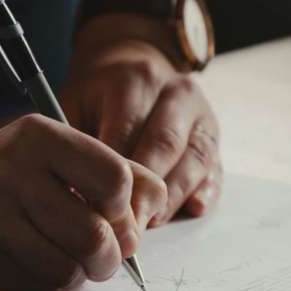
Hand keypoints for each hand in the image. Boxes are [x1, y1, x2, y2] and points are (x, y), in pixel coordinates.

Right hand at [0, 114, 167, 290]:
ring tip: (66, 260)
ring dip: (76, 275)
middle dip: (109, 258)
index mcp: (40, 136)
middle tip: (103, 257)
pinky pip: (35, 286)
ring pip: (66, 269)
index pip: (115, 178)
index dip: (126, 209)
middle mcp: (11, 170)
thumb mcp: (60, 154)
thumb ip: (117, 172)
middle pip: (94, 235)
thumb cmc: (13, 175)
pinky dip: (44, 284)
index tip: (115, 216)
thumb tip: (152, 212)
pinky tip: (31, 263)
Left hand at [60, 39, 222, 224]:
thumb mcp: (75, 103)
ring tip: (150, 224)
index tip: (96, 206)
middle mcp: (176, 93)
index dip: (112, 174)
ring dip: (173, 197)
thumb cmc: (98, 95)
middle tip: (125, 225)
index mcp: (136, 80)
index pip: (127, 132)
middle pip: (165, 146)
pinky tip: (193, 209)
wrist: (133, 66)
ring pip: (194, 159)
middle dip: (145, 191)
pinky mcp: (214, 137)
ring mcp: (201, 115)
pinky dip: (205, 191)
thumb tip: (77, 195)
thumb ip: (78, 143)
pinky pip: (215, 168)